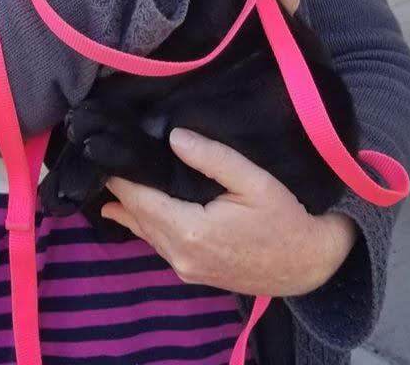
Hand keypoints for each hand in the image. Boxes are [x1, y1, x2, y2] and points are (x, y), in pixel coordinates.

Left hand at [100, 128, 357, 296]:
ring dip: (128, 207)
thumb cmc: (285, 220)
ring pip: (144, 233)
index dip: (120, 176)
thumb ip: (214, 158)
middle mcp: (180, 255)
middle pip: (137, 216)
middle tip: (100, 159)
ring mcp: (185, 269)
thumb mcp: (255, 182)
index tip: (103, 152)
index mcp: (190, 231)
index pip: (140, 199)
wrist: (309, 267)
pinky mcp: (193, 273)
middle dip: (119, 190)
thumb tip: (175, 137)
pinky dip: (142, 223)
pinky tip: (128, 210)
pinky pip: (158, 244)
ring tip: (106, 181)